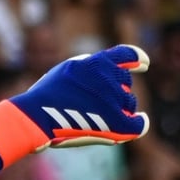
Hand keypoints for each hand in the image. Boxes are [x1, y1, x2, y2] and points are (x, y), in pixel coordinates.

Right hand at [0, 45, 149, 172]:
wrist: (36, 116)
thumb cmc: (44, 96)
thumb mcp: (65, 71)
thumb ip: (86, 69)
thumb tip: (100, 74)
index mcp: (96, 63)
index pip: (126, 55)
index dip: (137, 58)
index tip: (143, 63)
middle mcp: (109, 78)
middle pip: (125, 81)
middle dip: (120, 88)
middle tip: (107, 99)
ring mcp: (113, 101)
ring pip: (129, 102)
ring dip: (122, 107)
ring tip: (104, 116)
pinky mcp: (115, 123)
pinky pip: (137, 124)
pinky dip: (140, 123)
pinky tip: (139, 122)